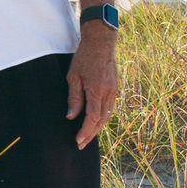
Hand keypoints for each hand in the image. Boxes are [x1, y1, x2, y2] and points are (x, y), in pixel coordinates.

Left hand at [66, 25, 117, 149]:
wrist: (100, 42)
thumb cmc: (84, 57)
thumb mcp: (73, 77)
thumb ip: (74, 98)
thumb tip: (71, 117)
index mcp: (97, 90)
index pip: (92, 118)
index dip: (85, 131)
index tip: (78, 140)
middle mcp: (108, 92)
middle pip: (101, 120)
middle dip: (91, 134)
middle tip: (81, 144)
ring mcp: (114, 90)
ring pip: (107, 115)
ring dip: (97, 128)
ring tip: (87, 137)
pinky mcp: (115, 88)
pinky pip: (109, 108)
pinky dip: (102, 118)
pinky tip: (95, 122)